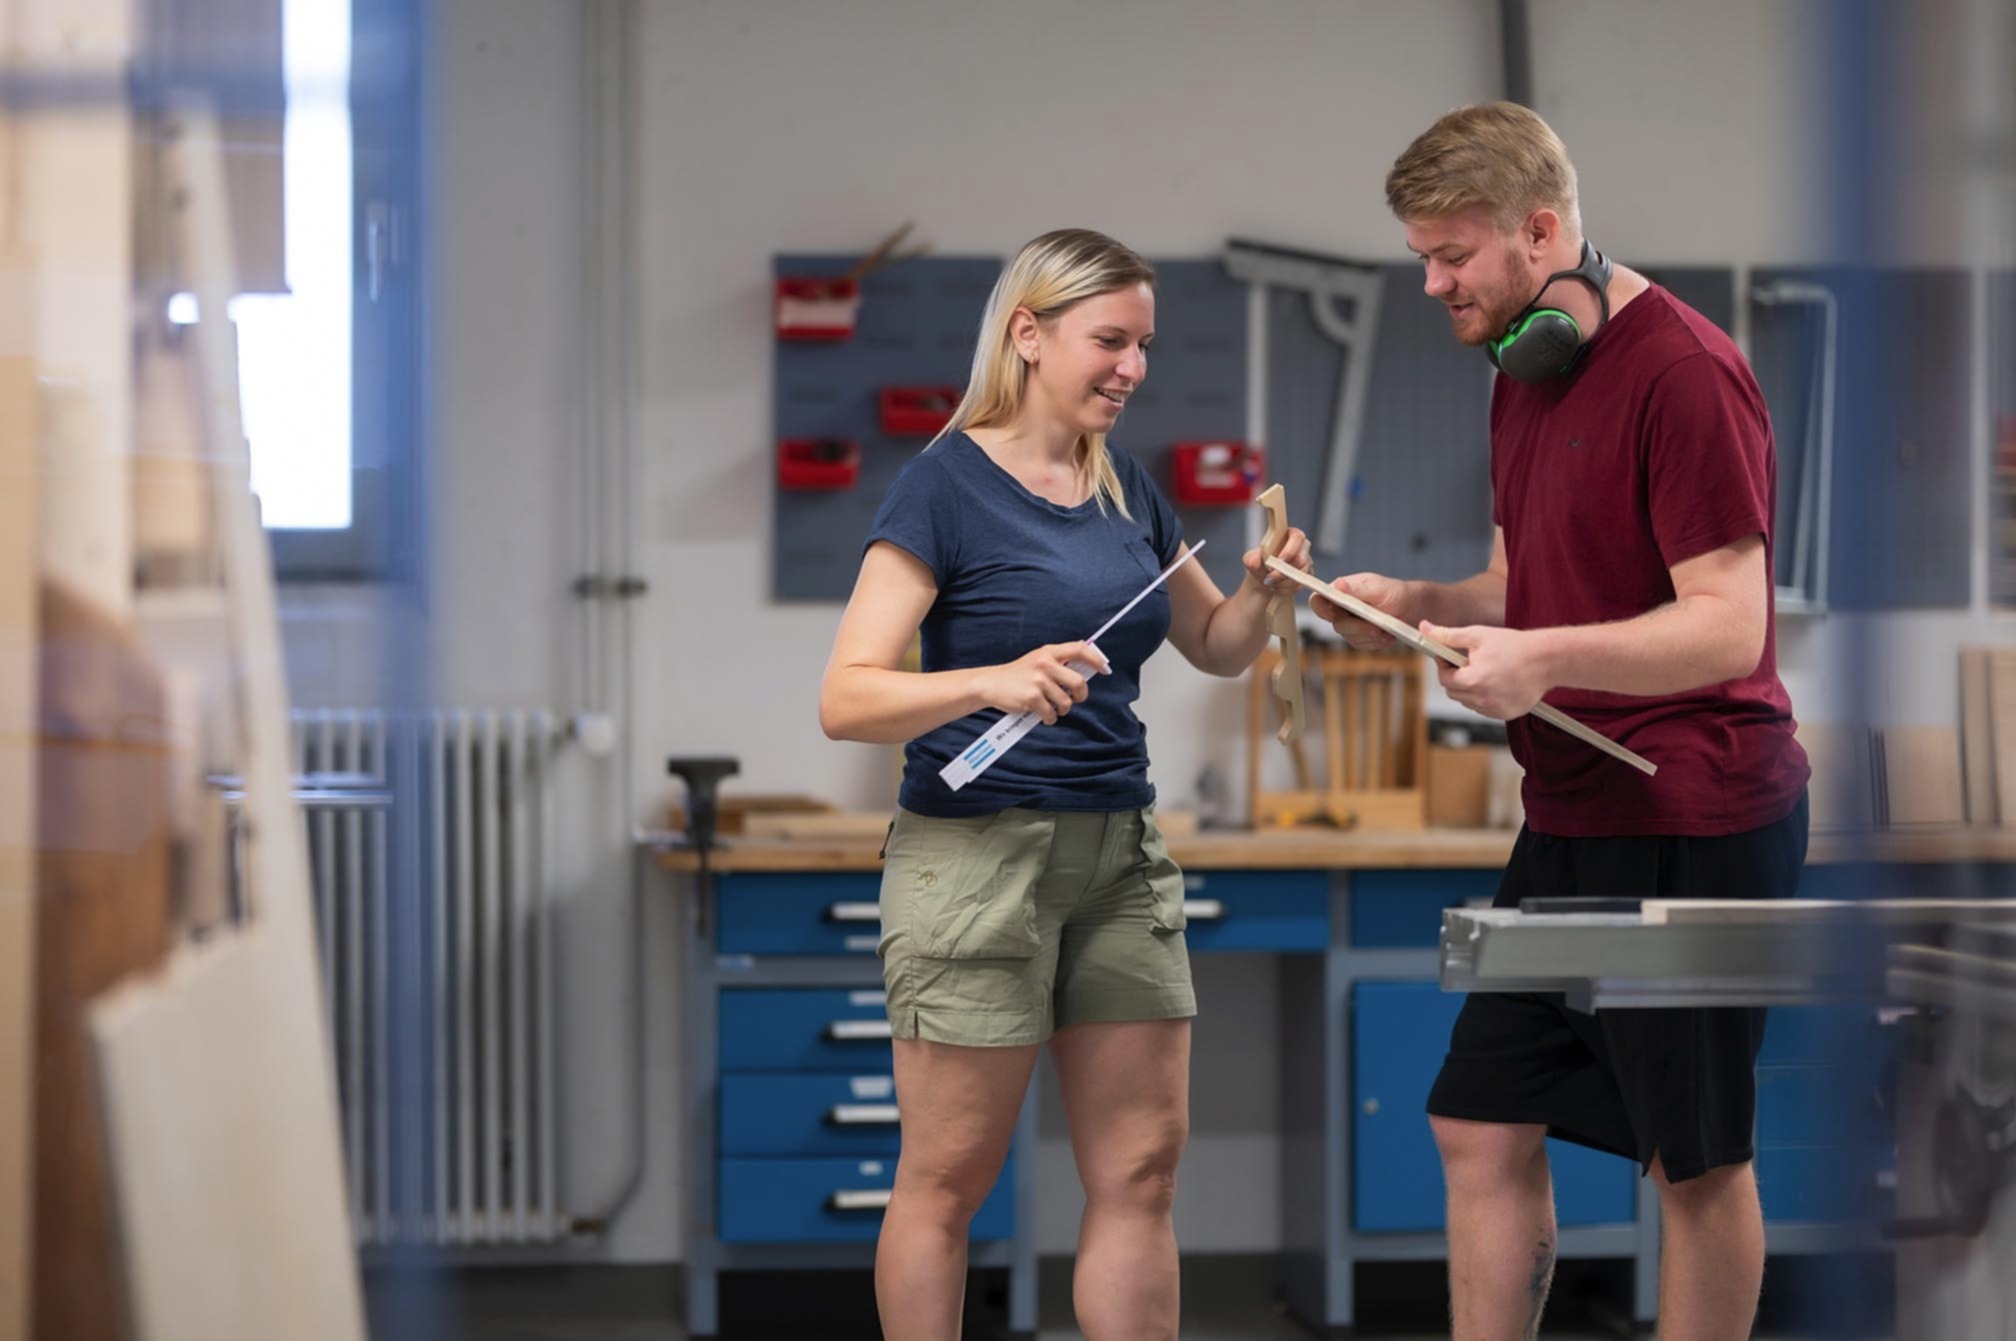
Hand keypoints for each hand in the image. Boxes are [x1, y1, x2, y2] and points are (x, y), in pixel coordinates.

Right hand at [973, 641, 1111, 724]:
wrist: (990, 684)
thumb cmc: (1017, 675)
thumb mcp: (1037, 660)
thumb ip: (1058, 661)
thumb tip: (1085, 667)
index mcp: (1048, 652)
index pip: (1080, 649)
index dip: (1095, 659)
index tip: (1104, 669)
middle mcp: (1045, 664)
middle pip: (1078, 682)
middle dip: (1080, 695)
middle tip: (1074, 699)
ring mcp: (1038, 681)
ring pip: (1065, 703)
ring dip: (1062, 710)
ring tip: (1051, 708)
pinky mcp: (1032, 698)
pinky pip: (1051, 714)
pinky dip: (1049, 718)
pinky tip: (1042, 714)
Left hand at [1243, 526, 1311, 593]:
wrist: (1263, 579)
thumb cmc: (1260, 563)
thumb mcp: (1251, 559)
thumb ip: (1251, 559)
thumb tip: (1253, 562)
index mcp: (1289, 535)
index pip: (1297, 537)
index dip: (1290, 549)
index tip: (1279, 561)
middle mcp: (1302, 547)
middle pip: (1301, 559)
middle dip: (1283, 572)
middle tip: (1269, 578)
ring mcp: (1306, 562)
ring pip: (1300, 575)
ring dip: (1283, 582)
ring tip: (1270, 582)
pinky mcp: (1307, 576)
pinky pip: (1301, 585)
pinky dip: (1287, 589)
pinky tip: (1277, 587)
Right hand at [1310, 572, 1415, 650]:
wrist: (1414, 609)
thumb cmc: (1397, 593)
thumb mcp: (1378, 588)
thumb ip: (1356, 588)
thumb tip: (1338, 584)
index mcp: (1341, 591)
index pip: (1318, 600)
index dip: (1320, 608)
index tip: (1333, 614)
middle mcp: (1342, 608)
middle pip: (1336, 624)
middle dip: (1358, 627)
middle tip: (1377, 626)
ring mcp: (1350, 624)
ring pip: (1349, 637)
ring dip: (1370, 636)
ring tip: (1386, 629)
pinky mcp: (1360, 637)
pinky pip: (1361, 646)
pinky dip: (1375, 643)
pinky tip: (1387, 635)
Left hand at [1423, 622, 1551, 719]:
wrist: (1547, 660)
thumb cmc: (1513, 645)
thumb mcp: (1477, 635)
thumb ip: (1448, 635)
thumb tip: (1424, 628)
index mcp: (1472, 681)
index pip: (1444, 679)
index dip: (1444, 665)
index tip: (1449, 656)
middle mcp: (1482, 699)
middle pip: (1453, 692)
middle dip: (1455, 677)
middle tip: (1466, 662)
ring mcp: (1494, 709)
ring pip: (1468, 701)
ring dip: (1469, 688)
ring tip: (1484, 670)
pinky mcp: (1506, 714)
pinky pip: (1485, 708)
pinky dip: (1484, 697)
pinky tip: (1496, 682)